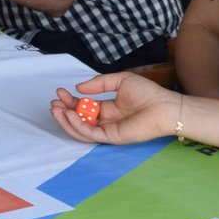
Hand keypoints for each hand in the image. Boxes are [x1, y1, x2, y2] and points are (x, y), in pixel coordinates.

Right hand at [50, 72, 177, 144]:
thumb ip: (99, 84)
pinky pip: (90, 134)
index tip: (60, 92)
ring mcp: (108, 130)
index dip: (71, 101)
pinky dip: (78, 125)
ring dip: (66, 120)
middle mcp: (106, 121)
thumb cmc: (147, 93)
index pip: (85, 107)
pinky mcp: (111, 137)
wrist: (164, 106)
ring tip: (57, 109)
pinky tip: (71, 114)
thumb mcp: (120, 81)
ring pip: (81, 129)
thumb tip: (79, 89)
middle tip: (54, 103)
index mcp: (108, 108)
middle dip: (64, 111)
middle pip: (80, 119)